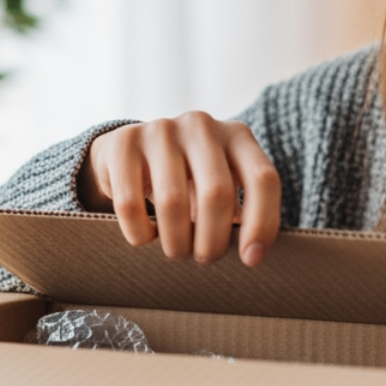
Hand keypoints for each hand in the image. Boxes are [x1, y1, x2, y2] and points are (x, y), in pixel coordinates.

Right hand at [78, 112, 280, 266]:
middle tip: (204, 258)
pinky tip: (146, 235)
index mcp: (237, 136)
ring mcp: (160, 130)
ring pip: (172, 202)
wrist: (131, 152)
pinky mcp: (123, 143)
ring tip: (177, 252)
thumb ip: (240, 209)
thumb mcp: (222, 184)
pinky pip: (130, 204)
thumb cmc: (188, 179)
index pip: (263, 179)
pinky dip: (140, 233)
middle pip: (217, 194)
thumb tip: (250, 253)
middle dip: (212, 240)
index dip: (261, 223)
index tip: (250, 259)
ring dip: (176, 242)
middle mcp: (201, 125)